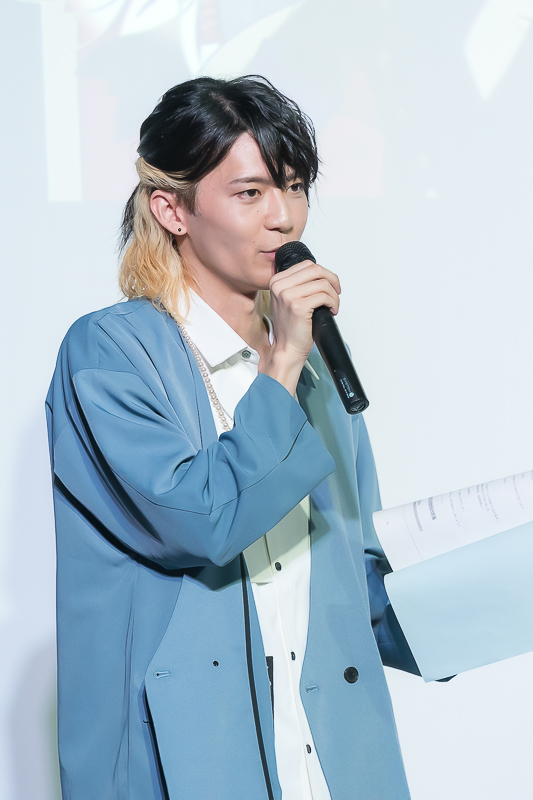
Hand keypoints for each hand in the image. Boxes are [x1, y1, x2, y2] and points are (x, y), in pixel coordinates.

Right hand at [259, 259, 340, 393]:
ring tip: (332, 306)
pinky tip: (331, 311)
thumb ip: (299, 284)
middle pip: (316, 270)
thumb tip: (322, 275)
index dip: (324, 274)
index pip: (307, 265)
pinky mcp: (298, 306)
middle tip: (336, 292)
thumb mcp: (289, 300)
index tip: (330, 285)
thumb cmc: (291, 327)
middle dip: (332, 280)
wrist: (287, 348)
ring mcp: (288, 295)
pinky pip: (324, 296)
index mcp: (276, 281)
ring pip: (323, 283)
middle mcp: (280, 286)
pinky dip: (333, 303)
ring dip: (334, 295)